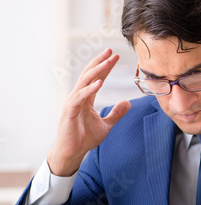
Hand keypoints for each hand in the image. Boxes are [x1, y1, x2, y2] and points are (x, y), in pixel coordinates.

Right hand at [47, 49, 130, 175]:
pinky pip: (80, 96)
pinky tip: (100, 82)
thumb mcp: (106, 125)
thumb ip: (116, 113)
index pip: (97, 78)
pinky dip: (89, 88)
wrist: (72, 153)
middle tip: (111, 51)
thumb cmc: (84, 139)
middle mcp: (78, 96)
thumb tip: (128, 102)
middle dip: (100, 62)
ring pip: (84, 81)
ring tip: (108, 62)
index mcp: (86, 98)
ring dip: (97, 70)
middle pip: (89, 74)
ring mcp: (73, 102)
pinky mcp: (69, 111)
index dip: (106, 67)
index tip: (116, 56)